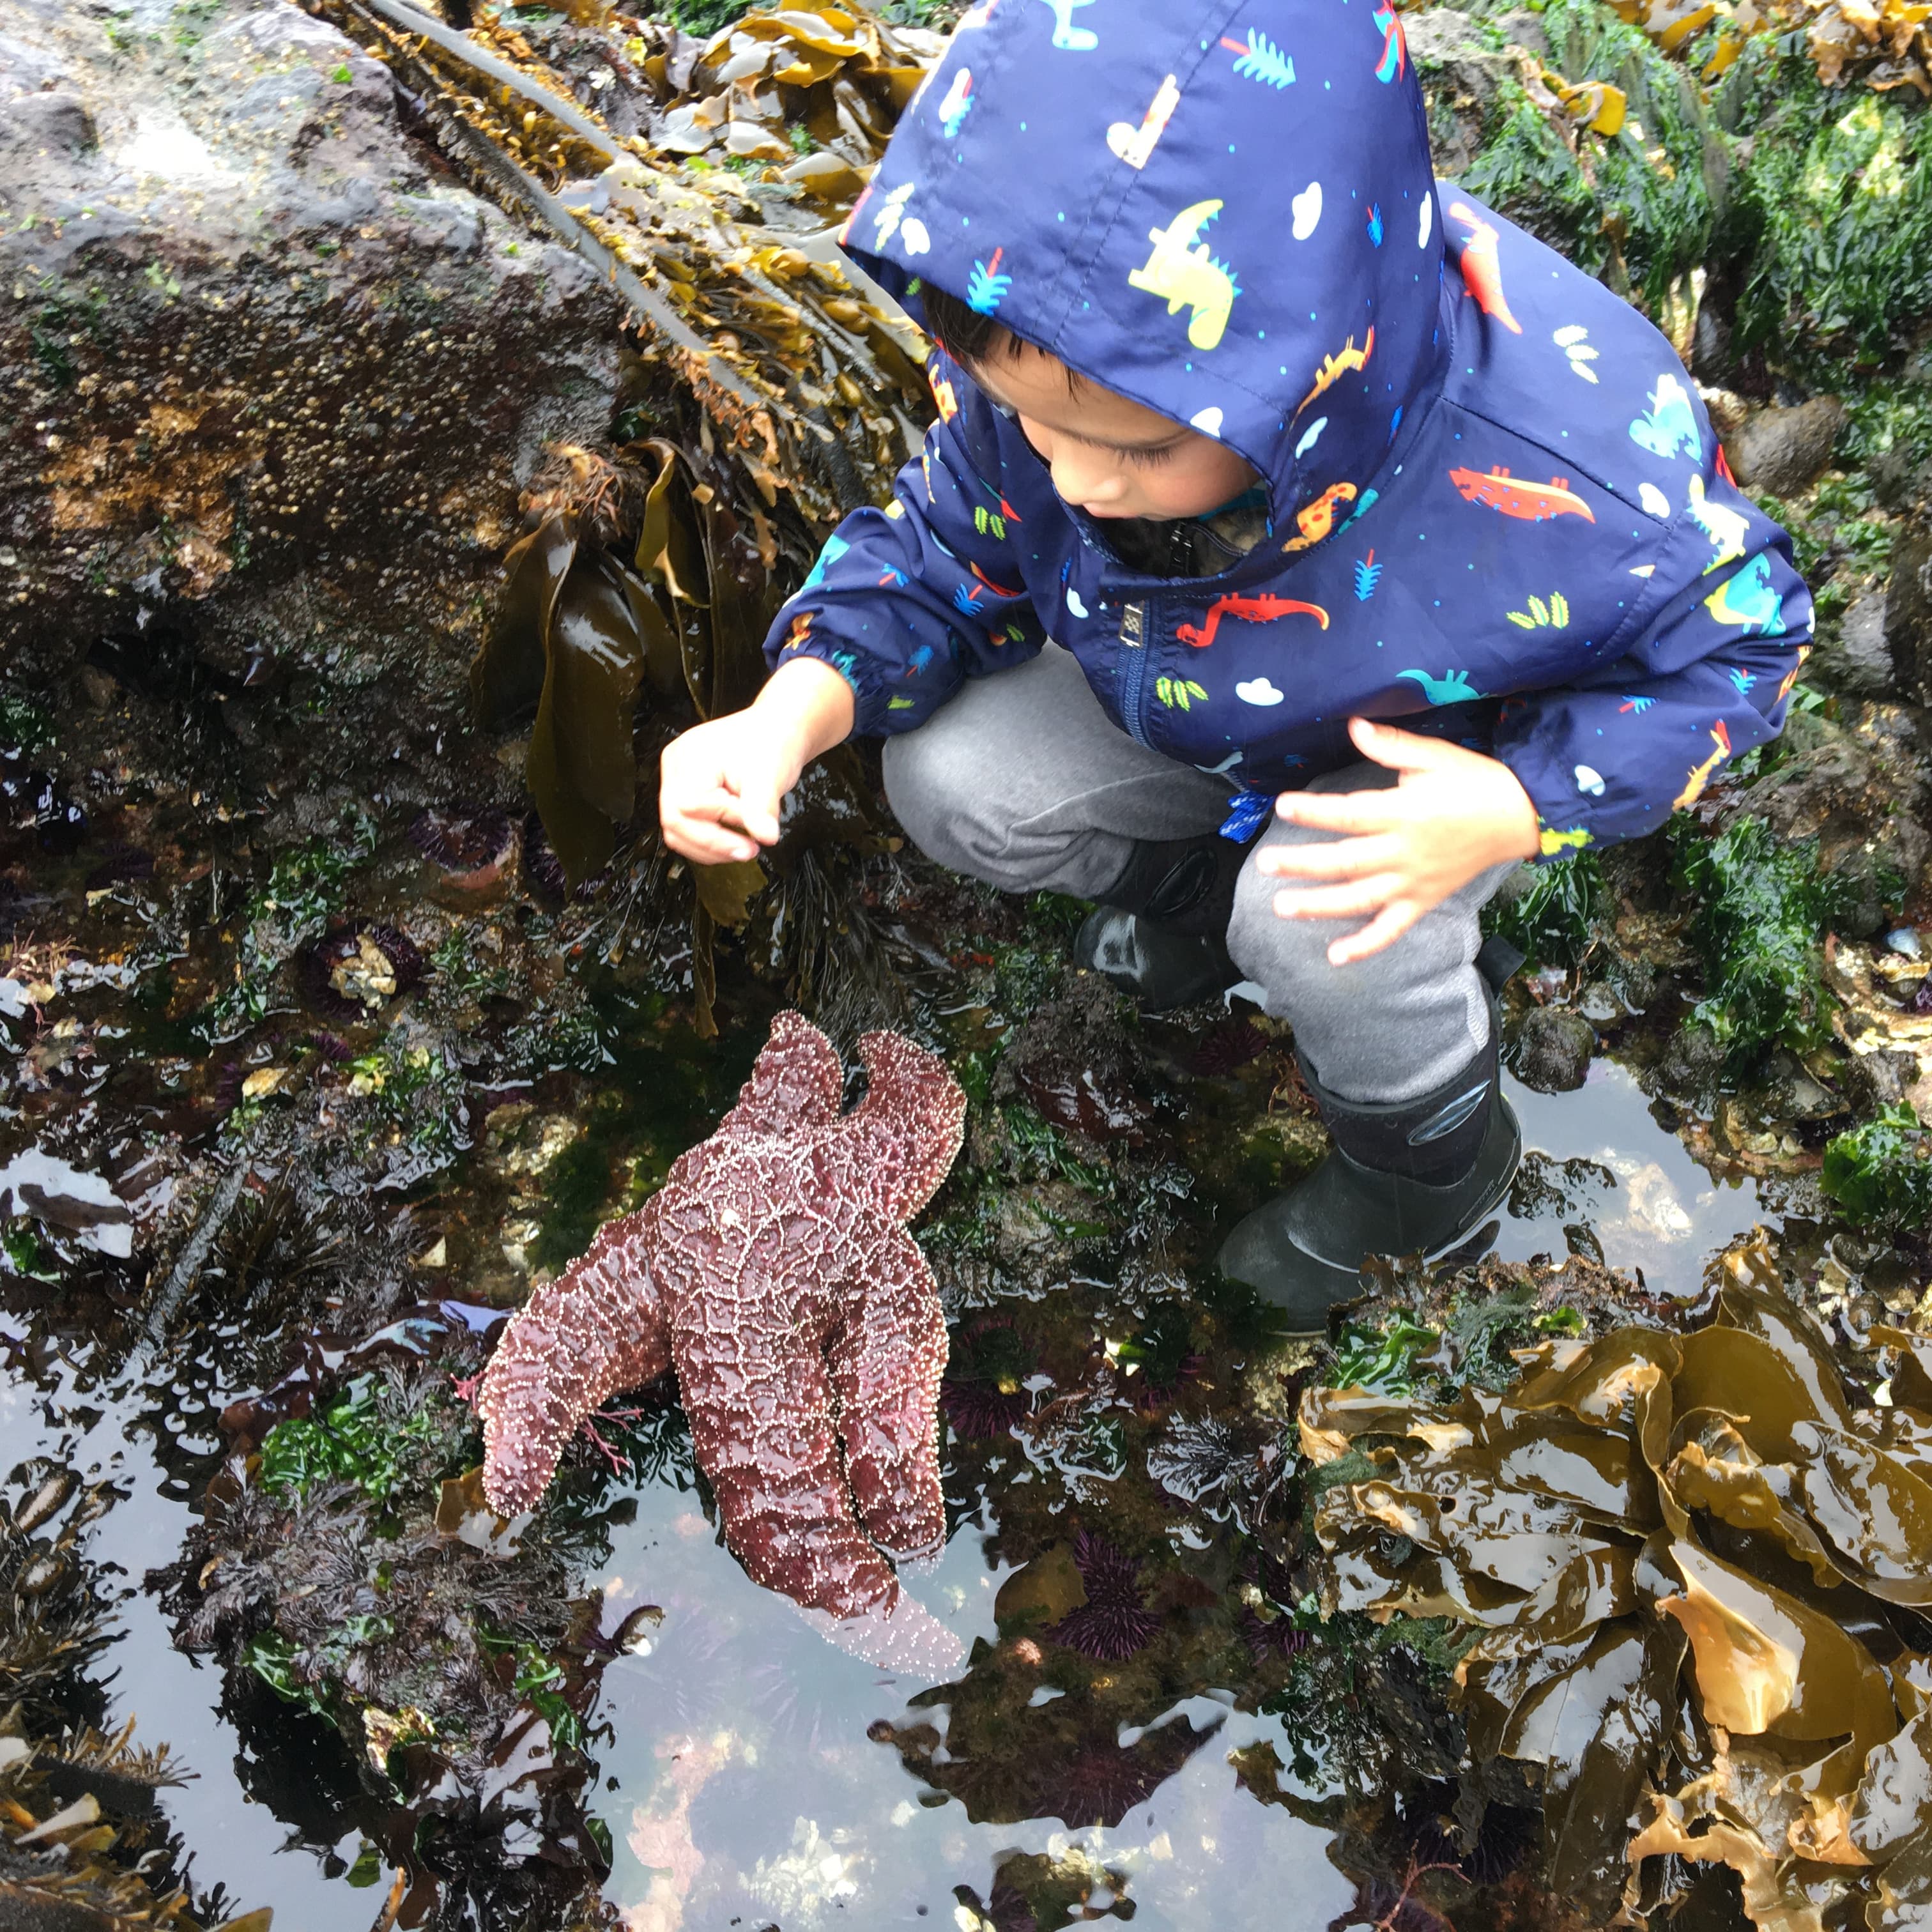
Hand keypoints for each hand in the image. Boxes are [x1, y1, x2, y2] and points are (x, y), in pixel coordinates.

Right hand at [659, 709, 800, 863]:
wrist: (776, 732)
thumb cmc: (770, 742)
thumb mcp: (768, 775)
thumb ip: (762, 808)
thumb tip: (766, 837)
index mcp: (688, 757)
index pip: (690, 806)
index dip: (721, 820)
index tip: (755, 823)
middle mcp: (675, 767)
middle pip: (675, 822)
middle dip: (714, 843)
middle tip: (749, 849)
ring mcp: (676, 781)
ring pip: (677, 832)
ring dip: (711, 849)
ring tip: (745, 847)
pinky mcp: (686, 793)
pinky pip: (687, 829)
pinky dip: (710, 843)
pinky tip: (734, 841)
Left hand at [1258, 717, 1539, 964]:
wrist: (1521, 816)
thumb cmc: (1475, 781)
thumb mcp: (1435, 756)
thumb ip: (1391, 747)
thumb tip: (1353, 725)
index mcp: (1405, 813)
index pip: (1350, 813)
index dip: (1315, 810)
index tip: (1282, 805)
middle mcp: (1404, 852)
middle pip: (1345, 861)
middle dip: (1302, 864)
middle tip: (1265, 864)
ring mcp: (1413, 882)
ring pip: (1360, 899)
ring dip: (1320, 906)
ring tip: (1282, 907)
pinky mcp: (1423, 901)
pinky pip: (1392, 929)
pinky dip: (1365, 946)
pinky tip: (1336, 956)